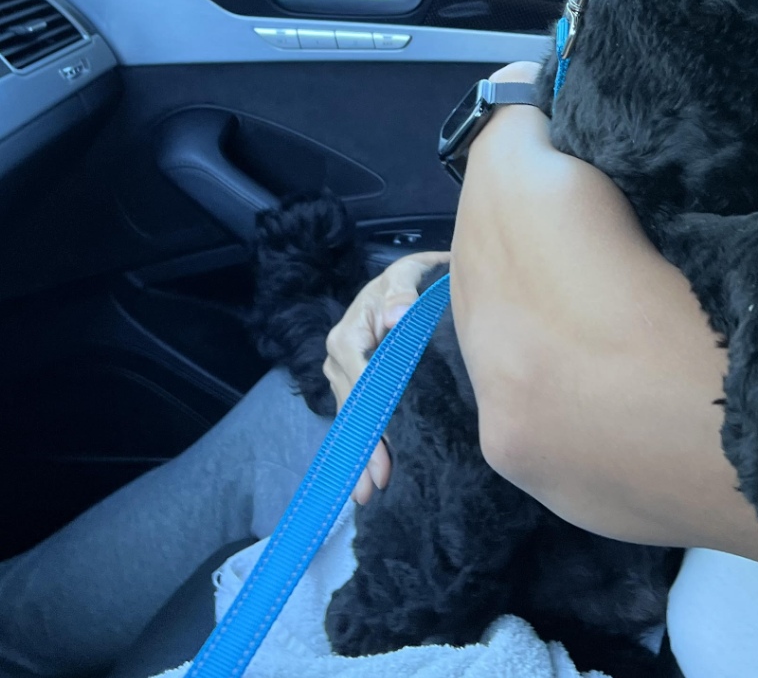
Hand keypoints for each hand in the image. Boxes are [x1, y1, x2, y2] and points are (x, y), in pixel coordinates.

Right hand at [324, 249, 448, 502]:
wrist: (407, 278)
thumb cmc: (408, 279)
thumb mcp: (406, 277)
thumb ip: (402, 295)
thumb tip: (396, 316)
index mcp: (347, 338)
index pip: (362, 386)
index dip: (376, 418)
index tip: (388, 448)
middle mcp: (338, 359)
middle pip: (352, 410)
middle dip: (364, 448)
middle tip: (375, 487)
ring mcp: (343, 373)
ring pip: (352, 419)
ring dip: (361, 454)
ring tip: (369, 491)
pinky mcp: (353, 382)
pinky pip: (357, 415)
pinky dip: (364, 442)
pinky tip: (369, 470)